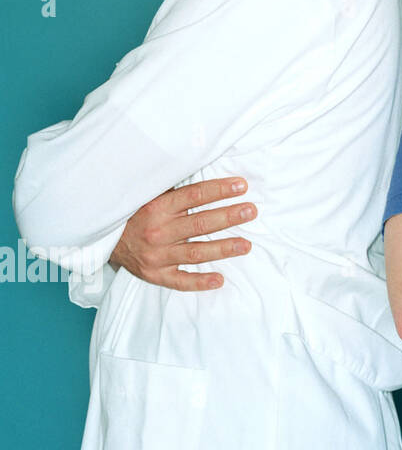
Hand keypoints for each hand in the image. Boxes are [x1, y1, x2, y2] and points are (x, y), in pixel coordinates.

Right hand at [110, 177, 254, 289]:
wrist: (103, 239)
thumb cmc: (136, 213)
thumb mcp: (150, 195)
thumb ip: (176, 189)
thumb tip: (208, 168)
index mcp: (157, 207)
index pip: (194, 196)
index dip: (219, 190)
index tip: (242, 186)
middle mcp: (157, 232)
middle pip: (199, 224)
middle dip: (228, 217)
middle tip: (251, 211)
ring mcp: (156, 255)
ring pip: (195, 252)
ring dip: (223, 249)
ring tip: (246, 245)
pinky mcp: (155, 274)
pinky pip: (180, 281)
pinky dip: (199, 282)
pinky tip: (219, 280)